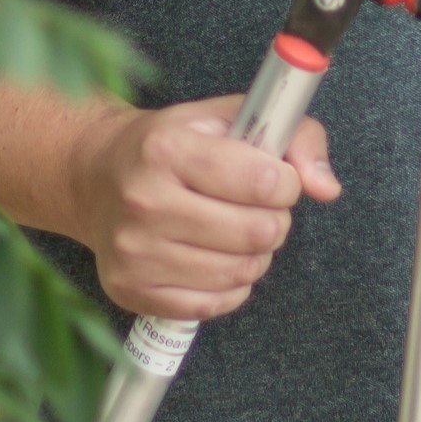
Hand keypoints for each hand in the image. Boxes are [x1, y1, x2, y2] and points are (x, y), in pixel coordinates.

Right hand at [66, 95, 340, 320]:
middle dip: (273, 220)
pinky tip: (214, 258)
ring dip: (254, 254)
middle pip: (258, 232)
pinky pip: (214, 303)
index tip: (272, 177)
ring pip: (241, 272)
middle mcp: (143, 201)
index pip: (265, 181)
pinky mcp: (130, 289)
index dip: (285, 182)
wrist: (94, 176)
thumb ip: (294, 137)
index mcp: (166, 148)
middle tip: (255, 207)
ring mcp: (133, 251)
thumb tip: (326, 187)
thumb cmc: (171, 144)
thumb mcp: (228, 117)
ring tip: (235, 232)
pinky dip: (230, 285)